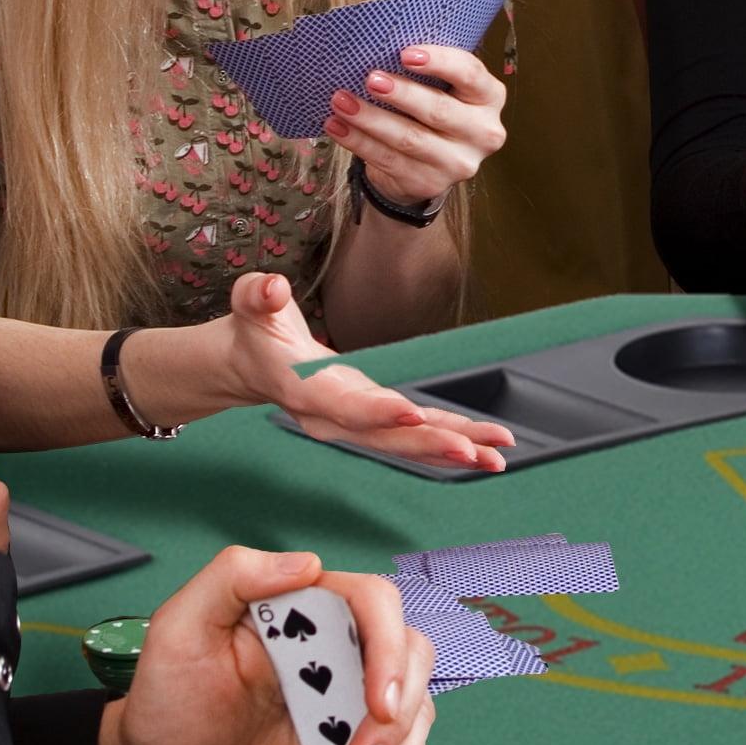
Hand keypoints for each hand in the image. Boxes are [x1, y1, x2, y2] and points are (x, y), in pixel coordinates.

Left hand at [97, 548, 435, 744]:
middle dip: (402, 710)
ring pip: (416, 706)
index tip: (379, 702)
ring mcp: (346, 701)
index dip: (389, 646)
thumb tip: (309, 563)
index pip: (373, 602)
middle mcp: (334, 649)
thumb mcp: (180, 630)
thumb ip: (233, 578)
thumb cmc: (165, 700)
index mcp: (303, 611)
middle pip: (411, 653)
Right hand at [222, 272, 512, 470]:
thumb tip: (270, 286)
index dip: (377, 412)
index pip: (344, 405)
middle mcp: (334, 418)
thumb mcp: (250, 305)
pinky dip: (450, 441)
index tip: (412, 414)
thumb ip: (258, 295)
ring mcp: (357, 424)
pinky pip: (415, 436)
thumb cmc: (256, 334)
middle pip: (385, 438)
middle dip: (430, 444)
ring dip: (452, 450)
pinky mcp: (375, 420)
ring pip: (407, 444)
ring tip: (495, 458)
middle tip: (474, 450)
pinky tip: (484, 448)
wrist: (250, 366)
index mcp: (306, 392)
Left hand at [325, 44, 505, 207]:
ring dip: (371, 118)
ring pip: (410, 139)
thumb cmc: (432, 109)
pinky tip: (337, 126)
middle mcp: (484, 133)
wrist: (429, 164)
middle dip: (402, 93)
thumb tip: (379, 46)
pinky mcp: (430, 183)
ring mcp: (459, 163)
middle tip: (369, 78)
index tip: (405, 53)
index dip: (439, 62)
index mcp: (490, 97)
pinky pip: (389, 160)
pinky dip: (359, 141)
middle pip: (439, 110)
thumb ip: (426, 69)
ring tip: (341, 101)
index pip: (469, 74)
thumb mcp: (441, 86)